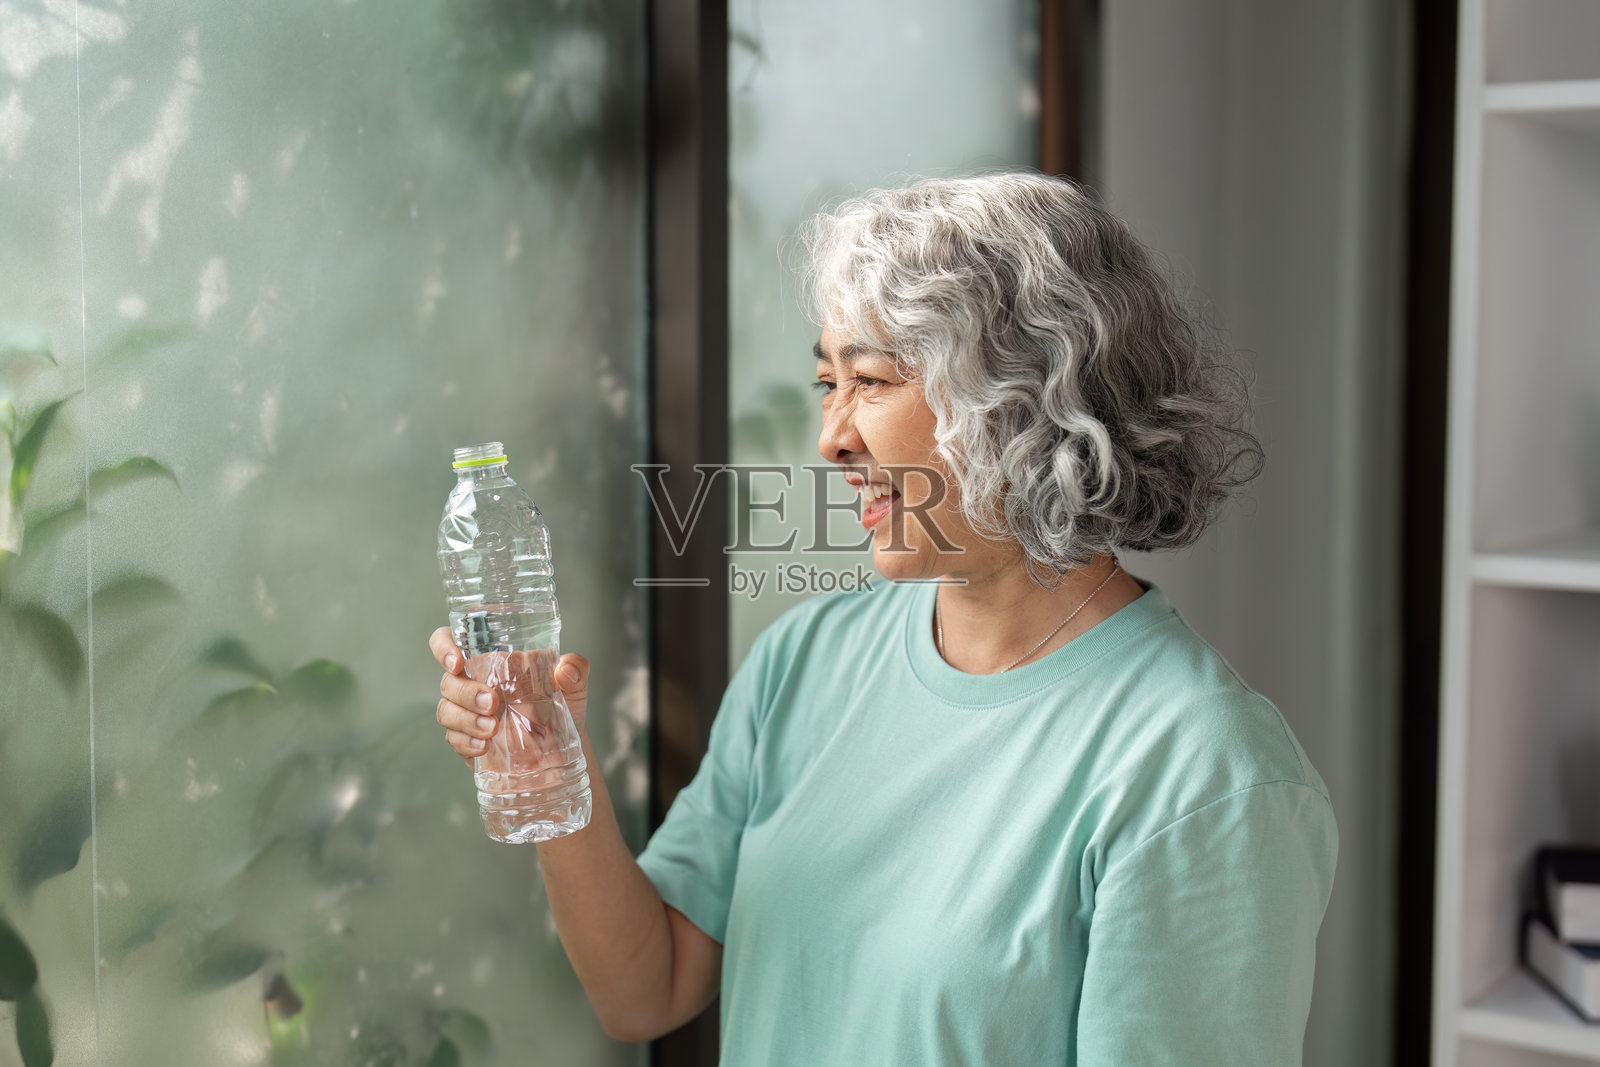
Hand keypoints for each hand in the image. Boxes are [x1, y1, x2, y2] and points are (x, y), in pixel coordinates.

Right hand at [429, 626, 589, 764]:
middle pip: (448, 681)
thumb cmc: (560, 706)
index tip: (457, 661)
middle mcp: (473, 684)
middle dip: (466, 693)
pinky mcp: (467, 741)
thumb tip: (566, 670)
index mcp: (491, 661)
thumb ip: (575, 669)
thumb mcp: (574, 684)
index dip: (444, 647)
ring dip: (466, 720)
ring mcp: (467, 713)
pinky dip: (466, 742)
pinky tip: (484, 746)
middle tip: (493, 703)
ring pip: (446, 711)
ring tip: (492, 728)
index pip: (450, 641)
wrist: (562, 748)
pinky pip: (454, 739)